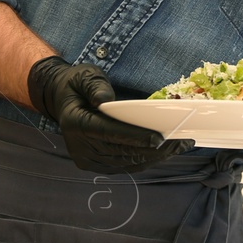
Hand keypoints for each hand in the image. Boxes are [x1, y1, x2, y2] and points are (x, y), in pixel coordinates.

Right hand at [26, 56, 193, 172]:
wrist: (59, 100)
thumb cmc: (77, 85)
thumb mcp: (85, 76)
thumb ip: (95, 86)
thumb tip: (106, 100)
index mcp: (76, 123)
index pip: (109, 133)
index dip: (135, 137)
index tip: (160, 139)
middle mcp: (79, 146)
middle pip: (122, 151)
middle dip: (155, 149)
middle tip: (183, 142)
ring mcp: (86, 159)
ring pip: (126, 162)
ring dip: (155, 157)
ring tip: (180, 147)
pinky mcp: (93, 165)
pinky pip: (123, 166)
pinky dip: (144, 160)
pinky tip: (164, 153)